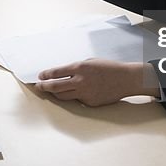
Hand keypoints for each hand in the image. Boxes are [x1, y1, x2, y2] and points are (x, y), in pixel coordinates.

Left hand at [36, 60, 160, 105]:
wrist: (126, 79)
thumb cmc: (109, 68)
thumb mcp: (90, 62)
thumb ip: (76, 68)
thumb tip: (61, 74)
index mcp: (80, 67)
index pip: (56, 73)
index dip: (45, 75)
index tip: (40, 76)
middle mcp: (80, 81)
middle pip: (55, 87)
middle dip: (44, 86)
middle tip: (39, 86)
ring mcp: (85, 94)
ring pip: (63, 96)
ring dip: (55, 94)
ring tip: (51, 91)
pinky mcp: (89, 103)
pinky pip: (77, 100)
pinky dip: (74, 96)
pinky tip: (77, 92)